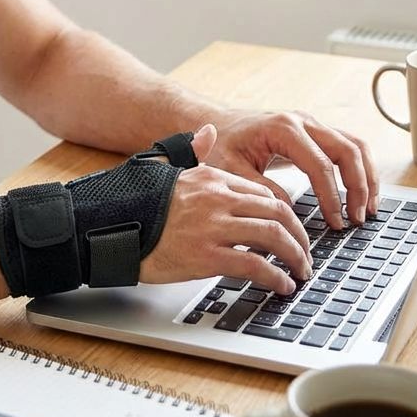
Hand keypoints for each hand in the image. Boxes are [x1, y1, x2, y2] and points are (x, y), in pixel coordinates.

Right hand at [139, 126, 312, 293]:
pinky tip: (281, 285)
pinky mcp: (206, 256)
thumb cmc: (138, 204)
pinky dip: (275, 276)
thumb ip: (191, 151)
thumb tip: (207, 131)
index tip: (293, 231)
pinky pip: (255, 264)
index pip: (264, 194)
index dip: (286, 215)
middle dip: (299, 236)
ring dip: (295, 256)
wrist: (110, 229)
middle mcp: (217, 199)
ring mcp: (213, 227)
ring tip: (300, 271)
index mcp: (211, 178)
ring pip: (273, 236)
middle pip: (277, 213)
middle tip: (306, 254)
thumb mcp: (166, 168)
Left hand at [195, 109, 379, 228]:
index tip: (335, 222)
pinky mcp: (315, 132)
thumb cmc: (222, 143)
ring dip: (367, 177)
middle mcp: (303, 121)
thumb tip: (289, 213)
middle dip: (358, 187)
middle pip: (347, 150)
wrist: (218, 122)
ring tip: (368, 209)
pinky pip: (348, 147)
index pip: (320, 165)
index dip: (331, 196)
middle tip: (357, 219)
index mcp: (283, 128)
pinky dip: (360, 169)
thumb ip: (259, 189)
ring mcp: (312, 124)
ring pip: (354, 145)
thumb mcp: (231, 168)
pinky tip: (362, 194)